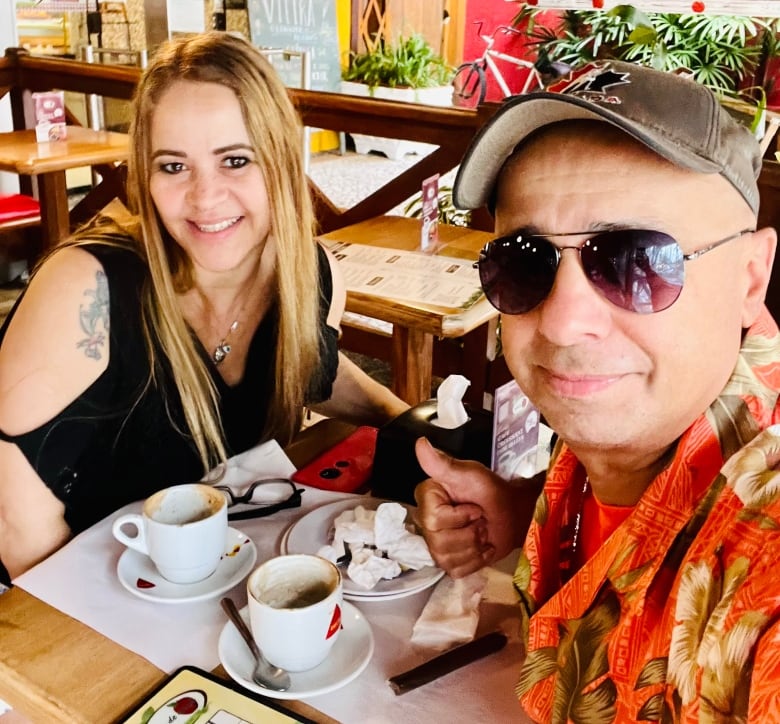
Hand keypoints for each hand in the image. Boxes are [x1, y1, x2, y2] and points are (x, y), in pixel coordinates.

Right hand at [413, 437, 521, 577]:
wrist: (513, 514)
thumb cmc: (492, 491)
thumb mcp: (471, 474)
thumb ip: (443, 463)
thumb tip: (420, 443)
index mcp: (427, 498)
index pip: (433, 520)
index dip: (459, 516)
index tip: (474, 506)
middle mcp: (425, 522)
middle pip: (439, 543)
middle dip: (470, 533)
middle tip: (481, 519)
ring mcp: (435, 545)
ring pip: (447, 558)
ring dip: (474, 547)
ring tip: (482, 532)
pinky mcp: (449, 563)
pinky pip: (457, 570)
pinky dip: (476, 561)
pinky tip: (482, 547)